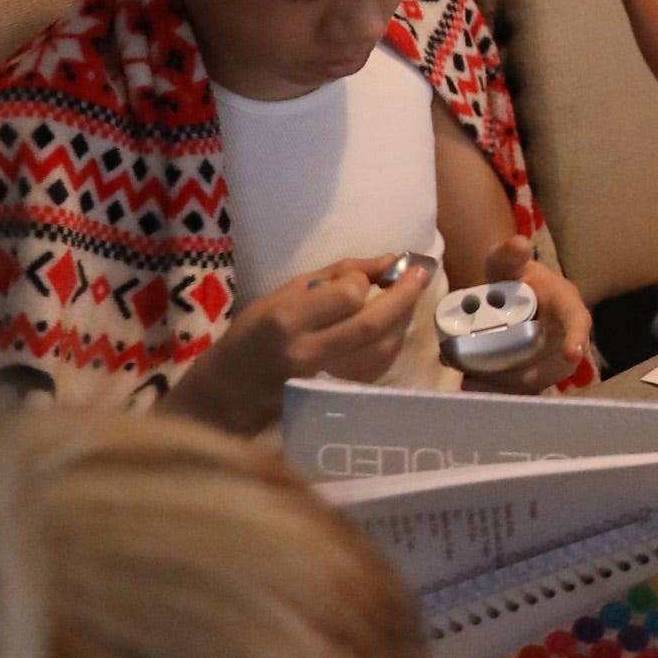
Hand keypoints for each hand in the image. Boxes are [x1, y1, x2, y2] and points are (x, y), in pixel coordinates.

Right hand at [178, 255, 432, 432]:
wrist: (235, 386)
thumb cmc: (256, 331)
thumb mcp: (287, 291)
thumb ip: (338, 274)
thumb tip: (389, 261)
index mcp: (288, 321)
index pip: (345, 297)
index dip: (363, 282)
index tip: (363, 276)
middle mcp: (309, 353)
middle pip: (371, 326)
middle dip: (404, 296)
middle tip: (421, 273)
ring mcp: (325, 380)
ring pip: (382, 350)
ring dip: (403, 320)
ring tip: (409, 297)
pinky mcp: (337, 396)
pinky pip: (378, 367)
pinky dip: (393, 343)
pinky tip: (394, 326)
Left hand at [459, 236, 593, 393]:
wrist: (504, 295)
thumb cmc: (512, 276)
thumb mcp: (506, 262)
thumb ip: (509, 255)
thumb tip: (518, 243)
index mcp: (566, 305)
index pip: (578, 321)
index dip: (577, 338)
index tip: (572, 354)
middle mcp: (565, 336)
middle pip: (552, 363)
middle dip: (518, 371)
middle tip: (481, 371)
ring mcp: (551, 359)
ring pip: (535, 381)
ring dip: (503, 385)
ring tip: (469, 381)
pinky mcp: (533, 373)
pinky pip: (521, 389)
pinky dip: (497, 390)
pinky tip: (471, 386)